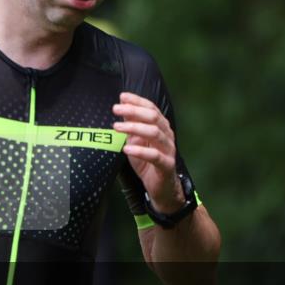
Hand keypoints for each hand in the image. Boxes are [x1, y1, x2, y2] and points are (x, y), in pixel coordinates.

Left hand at [112, 92, 183, 214]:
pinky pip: (155, 156)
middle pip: (153, 117)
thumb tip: (121, 108)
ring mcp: (169, 150)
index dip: (137, 101)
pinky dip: (140, 151)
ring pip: (155, 133)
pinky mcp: (167, 165)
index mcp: (161, 127)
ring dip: (134, 128)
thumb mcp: (135, 141)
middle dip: (134, 111)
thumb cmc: (146, 162)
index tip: (122, 97)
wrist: (160, 187)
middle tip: (116, 109)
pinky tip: (126, 148)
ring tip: (117, 127)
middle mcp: (167, 135)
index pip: (151, 108)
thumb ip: (131, 126)